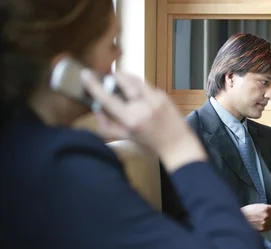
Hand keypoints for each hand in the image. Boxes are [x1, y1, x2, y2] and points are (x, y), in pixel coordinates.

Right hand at [81, 71, 206, 171]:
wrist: (178, 144)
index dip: (94, 85)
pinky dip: (138, 86)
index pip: (108, 98)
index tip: (85, 74)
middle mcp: (143, 107)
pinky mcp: (164, 95)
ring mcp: (156, 99)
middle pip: (123, 81)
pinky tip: (137, 92)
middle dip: (113, 76)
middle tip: (107, 77)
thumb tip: (96, 109)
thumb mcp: (126, 137)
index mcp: (131, 119)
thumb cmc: (150, 144)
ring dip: (125, 78)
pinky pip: (146, 85)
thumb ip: (107, 125)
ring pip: (135, 79)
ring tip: (119, 81)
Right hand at [241, 204, 270, 231]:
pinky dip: (268, 226)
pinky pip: (269, 228)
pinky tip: (262, 223)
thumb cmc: (249, 210)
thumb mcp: (259, 206)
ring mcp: (265, 223)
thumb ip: (268, 208)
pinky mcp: (262, 229)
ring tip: (265, 220)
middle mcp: (267, 216)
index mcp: (267, 208)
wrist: (240, 218)